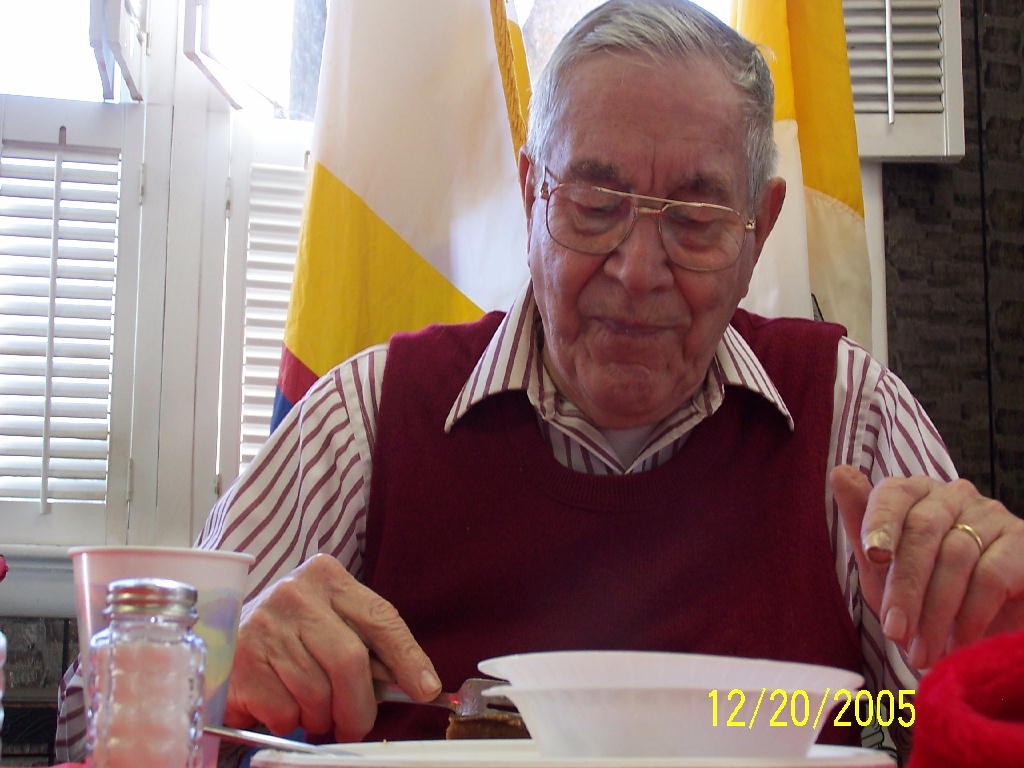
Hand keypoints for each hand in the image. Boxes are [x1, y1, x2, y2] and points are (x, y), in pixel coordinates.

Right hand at [224, 554, 440, 740]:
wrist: (224, 637)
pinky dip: (290, 722)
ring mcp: (264, 624)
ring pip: (317, 693)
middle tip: (356, 726)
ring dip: (321, 717)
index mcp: (327, 576)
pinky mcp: (240, 660)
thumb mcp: (334, 624)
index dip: (408, 658)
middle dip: (359, 706)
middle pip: (349, 661)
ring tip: (310, 708)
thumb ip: (371, 646)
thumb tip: (420, 684)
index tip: (426, 688)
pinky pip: (284, 711)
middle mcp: (295, 593)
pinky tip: (281, 704)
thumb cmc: (294, 635)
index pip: (380, 618)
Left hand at [831, 465, 1023, 669]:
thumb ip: (861, 525)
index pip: (894, 494)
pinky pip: (992, 576)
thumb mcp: (880, 569)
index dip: (881, 522)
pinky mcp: (1023, 543)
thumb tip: (840, 473)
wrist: (974, 633)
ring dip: (935, 611)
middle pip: (923, 530)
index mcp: (915, 493)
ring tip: (921, 651)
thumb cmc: (918, 594)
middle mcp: (954, 495)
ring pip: (956, 556)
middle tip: (895, 631)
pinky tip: (959, 643)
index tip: (873, 556)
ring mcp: (992, 516)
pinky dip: (971, 615)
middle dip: (905, 585)